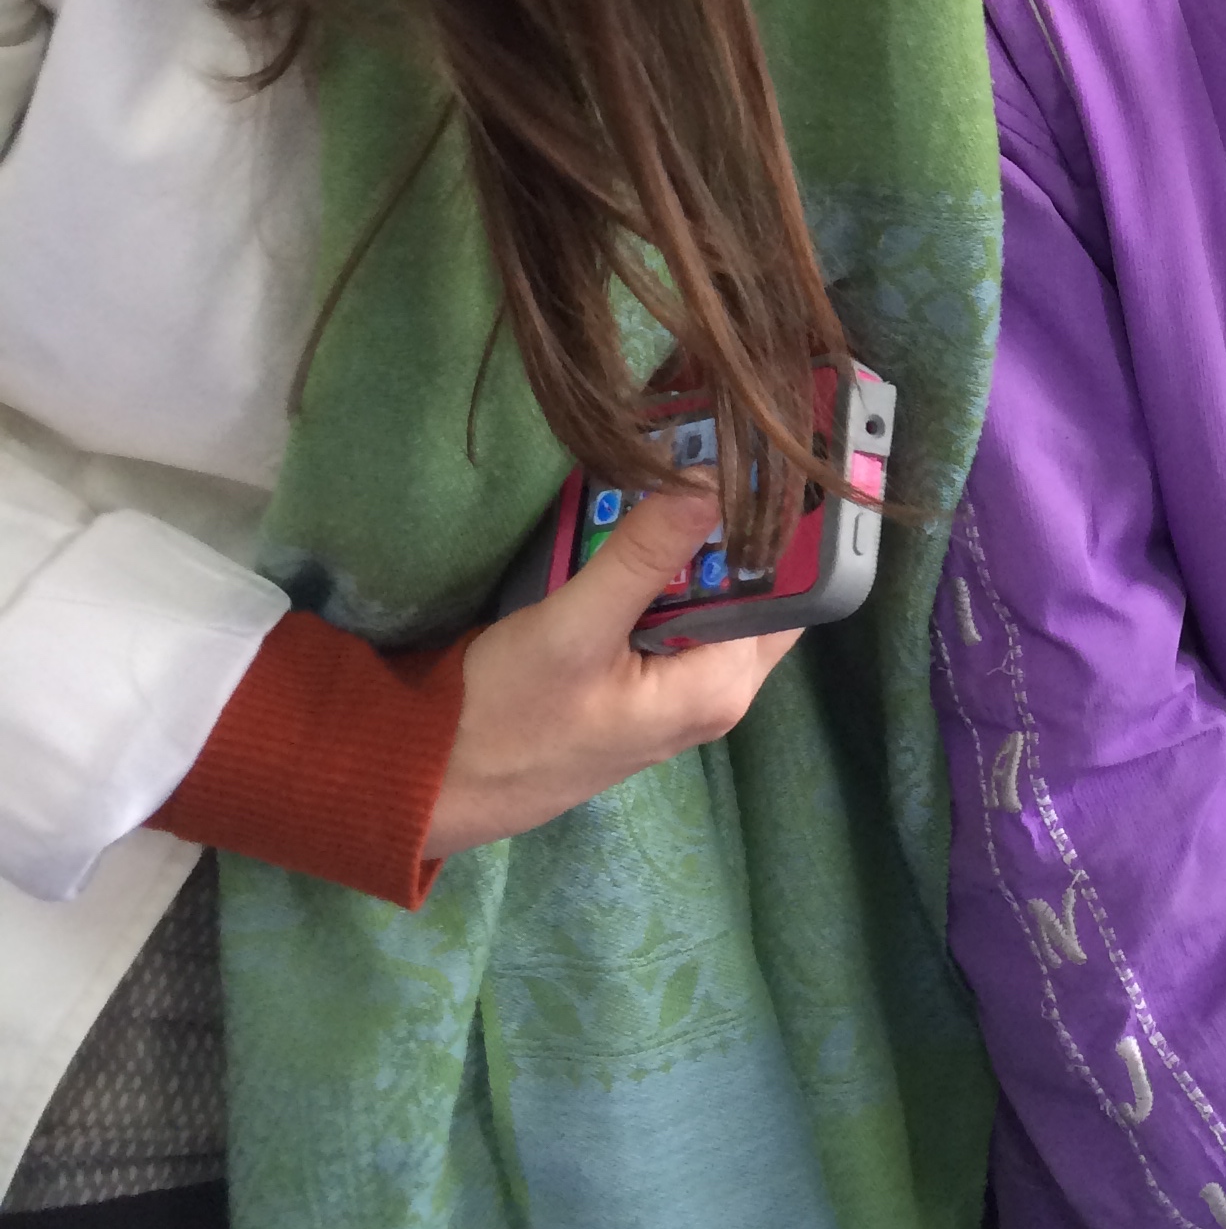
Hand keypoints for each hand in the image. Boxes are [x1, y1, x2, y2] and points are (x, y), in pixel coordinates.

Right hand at [425, 486, 802, 857]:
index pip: (790, 591)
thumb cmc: (504, 717)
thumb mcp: (573, 629)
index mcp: (720, 686)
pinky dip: (662, 569)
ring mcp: (679, 688)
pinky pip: (675, 612)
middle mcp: (716, 691)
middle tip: (709, 445)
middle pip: (755, 589)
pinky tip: (635, 524)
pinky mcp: (643, 680)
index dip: (785, 525)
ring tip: (677, 466)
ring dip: (693, 543)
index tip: (765, 455)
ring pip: (711, 596)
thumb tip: (713, 482)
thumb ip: (643, 557)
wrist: (432, 783)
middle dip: (735, 524)